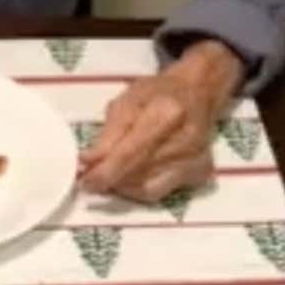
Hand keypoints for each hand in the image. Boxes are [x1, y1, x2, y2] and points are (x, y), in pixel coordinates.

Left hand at [78, 40, 245, 201]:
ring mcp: (196, 159)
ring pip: (147, 189)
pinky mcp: (200, 173)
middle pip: (138, 174)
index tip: (84, 181)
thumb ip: (108, 133)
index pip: (130, 153)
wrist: (198, 92)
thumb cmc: (159, 93)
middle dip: (109, 180)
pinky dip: (139, 189)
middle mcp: (187, 140)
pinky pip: (160, 193)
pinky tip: (132, 175)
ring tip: (111, 173)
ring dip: (122, 186)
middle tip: (90, 178)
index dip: (104, 172)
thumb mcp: (127, 101)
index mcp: (166, 113)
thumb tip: (87, 162)